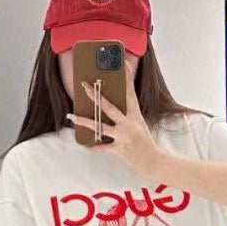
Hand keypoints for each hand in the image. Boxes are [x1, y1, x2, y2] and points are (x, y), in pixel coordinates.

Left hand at [66, 58, 163, 177]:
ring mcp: (124, 136)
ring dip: (85, 121)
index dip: (127, 77)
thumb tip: (106, 106)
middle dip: (96, 96)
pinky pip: (102, 148)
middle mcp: (129, 124)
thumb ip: (125, 116)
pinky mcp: (120, 150)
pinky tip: (85, 145)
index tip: (123, 62)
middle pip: (110, 107)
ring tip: (73, 116)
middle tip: (85, 86)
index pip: (130, 92)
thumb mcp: (138, 125)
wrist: (154, 162)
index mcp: (135, 115)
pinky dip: (93, 147)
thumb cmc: (144, 143)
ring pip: (101, 126)